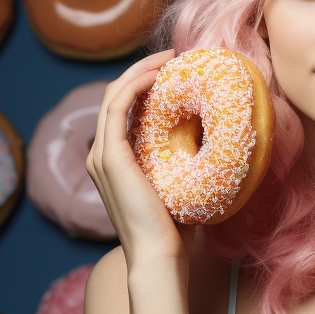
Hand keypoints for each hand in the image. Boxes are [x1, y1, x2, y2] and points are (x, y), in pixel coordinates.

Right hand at [86, 50, 192, 266]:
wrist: (160, 256)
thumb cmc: (176, 230)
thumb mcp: (179, 186)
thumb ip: (183, 164)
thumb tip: (212, 143)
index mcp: (116, 163)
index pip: (125, 110)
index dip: (145, 85)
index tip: (175, 72)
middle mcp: (102, 156)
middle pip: (116, 96)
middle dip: (143, 70)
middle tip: (174, 57)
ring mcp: (102, 156)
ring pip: (114, 95)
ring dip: (140, 71)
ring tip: (169, 58)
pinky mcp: (109, 158)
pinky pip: (117, 107)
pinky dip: (135, 85)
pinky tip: (157, 75)